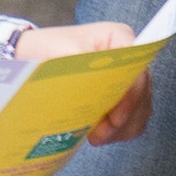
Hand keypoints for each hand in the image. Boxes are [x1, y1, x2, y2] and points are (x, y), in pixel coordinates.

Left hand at [12, 22, 154, 145]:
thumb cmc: (47, 49)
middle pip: (143, 94)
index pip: (139, 70)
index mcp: (120, 39)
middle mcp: (129, 58)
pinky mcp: (121, 98)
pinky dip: (120, 132)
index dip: (132, 96)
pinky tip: (99, 135)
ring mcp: (127, 79)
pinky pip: (132, 120)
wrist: (32, 57)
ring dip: (122, 128)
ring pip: (140, 110)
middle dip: (124, 118)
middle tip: (100, 133)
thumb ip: (86, 66)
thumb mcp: (63, 52)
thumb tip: (101, 85)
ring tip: (96, 136)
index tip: (115, 117)